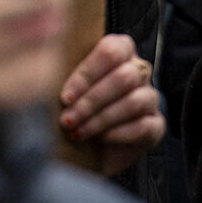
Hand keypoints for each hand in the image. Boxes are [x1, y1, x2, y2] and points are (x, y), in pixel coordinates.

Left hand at [59, 32, 164, 176]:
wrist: (88, 151)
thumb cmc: (74, 110)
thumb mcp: (66, 90)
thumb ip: (60, 74)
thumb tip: (45, 72)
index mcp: (120, 51)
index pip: (111, 50)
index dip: (88, 73)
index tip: (65, 97)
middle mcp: (139, 71)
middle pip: (124, 77)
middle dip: (91, 101)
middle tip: (67, 120)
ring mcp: (150, 98)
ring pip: (135, 101)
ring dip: (101, 119)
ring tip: (77, 132)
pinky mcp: (156, 125)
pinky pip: (144, 126)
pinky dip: (119, 134)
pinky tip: (100, 140)